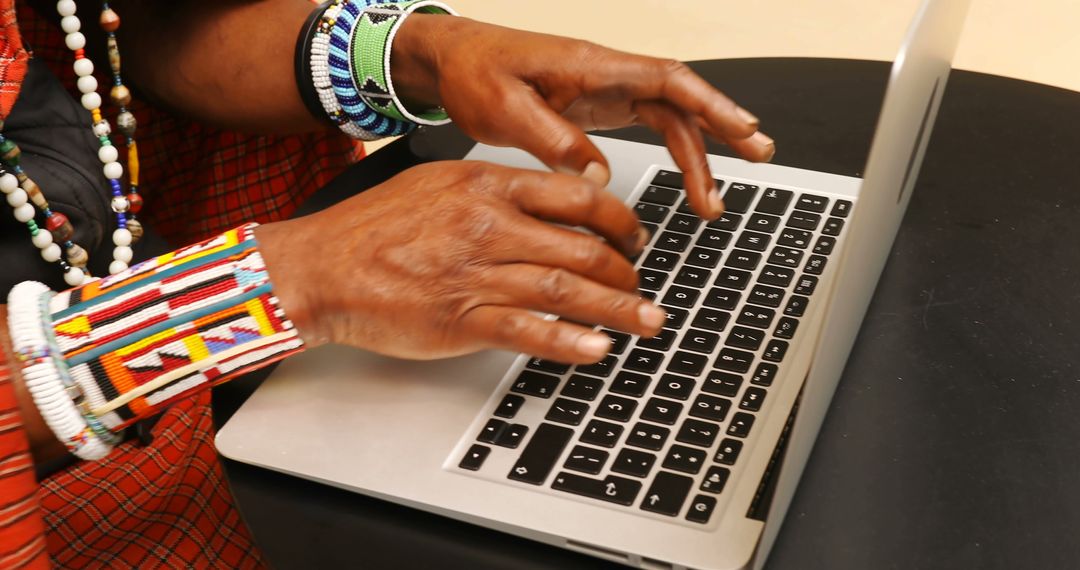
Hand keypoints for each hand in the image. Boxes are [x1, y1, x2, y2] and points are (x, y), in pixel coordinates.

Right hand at [255, 161, 664, 362]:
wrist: (321, 267)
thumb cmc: (374, 228)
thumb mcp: (437, 184)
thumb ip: (494, 191)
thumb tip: (550, 203)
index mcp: (486, 187)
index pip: (577, 196)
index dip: (620, 220)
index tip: (634, 237)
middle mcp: (487, 226)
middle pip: (583, 246)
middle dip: (627, 270)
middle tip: (644, 285)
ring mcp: (475, 274)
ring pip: (566, 289)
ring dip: (617, 309)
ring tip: (648, 321)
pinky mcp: (460, 320)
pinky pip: (528, 330)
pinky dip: (569, 341)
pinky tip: (598, 349)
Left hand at [392, 15, 774, 219]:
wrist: (451, 63)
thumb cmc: (474, 73)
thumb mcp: (505, 108)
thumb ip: (552, 140)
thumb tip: (596, 175)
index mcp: (591, 67)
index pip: (666, 79)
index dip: (710, 103)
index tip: (743, 128)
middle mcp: (607, 75)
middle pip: (681, 100)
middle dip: (722, 129)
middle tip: (758, 158)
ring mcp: (606, 91)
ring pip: (669, 118)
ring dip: (697, 155)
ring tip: (713, 201)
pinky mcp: (597, 107)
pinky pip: (649, 127)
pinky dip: (672, 153)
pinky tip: (683, 180)